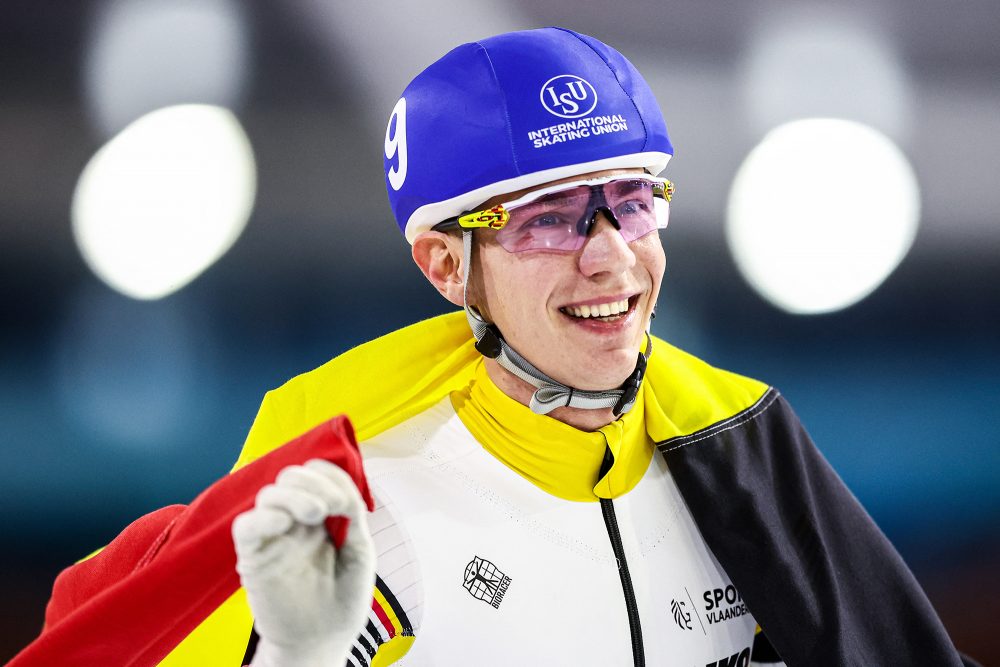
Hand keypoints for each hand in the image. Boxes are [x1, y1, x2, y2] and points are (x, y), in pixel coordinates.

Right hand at [232, 459, 374, 665]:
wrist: (323, 640)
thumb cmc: (342, 599)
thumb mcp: (359, 551)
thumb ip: (352, 515)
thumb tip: (341, 489)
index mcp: (319, 518)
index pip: (315, 475)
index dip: (330, 477)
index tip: (346, 502)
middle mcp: (294, 522)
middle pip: (290, 477)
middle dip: (314, 483)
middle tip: (331, 508)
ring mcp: (273, 538)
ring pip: (269, 494)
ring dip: (295, 495)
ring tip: (316, 514)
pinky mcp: (254, 558)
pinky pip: (246, 526)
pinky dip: (264, 517)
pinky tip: (285, 522)